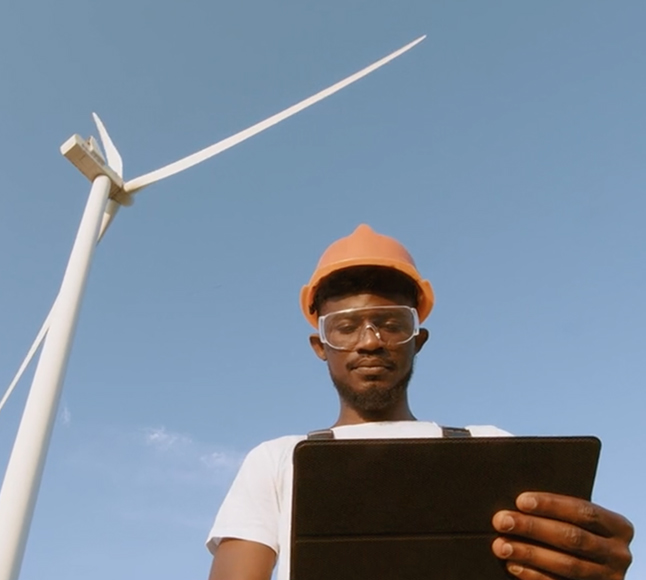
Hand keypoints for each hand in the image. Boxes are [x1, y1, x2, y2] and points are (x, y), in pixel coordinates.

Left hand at [491, 492, 632, 579]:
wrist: (592, 565)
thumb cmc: (576, 532)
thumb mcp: (581, 522)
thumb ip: (561, 512)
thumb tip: (518, 501)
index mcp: (619, 527)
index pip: (583, 511)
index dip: (551, 505)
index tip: (520, 500)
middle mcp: (618, 554)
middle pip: (572, 538)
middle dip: (533, 528)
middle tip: (501, 521)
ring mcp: (608, 578)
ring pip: (566, 565)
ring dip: (529, 554)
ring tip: (500, 545)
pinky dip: (533, 575)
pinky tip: (513, 566)